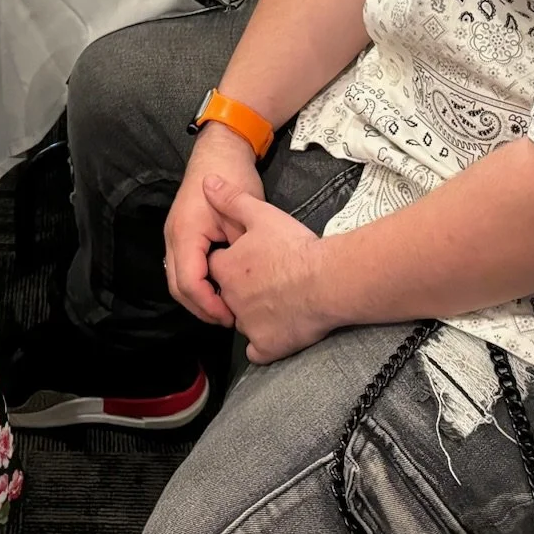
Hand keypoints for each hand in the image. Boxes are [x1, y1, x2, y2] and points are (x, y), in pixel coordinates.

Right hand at [162, 125, 264, 327]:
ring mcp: (173, 235)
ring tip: (223, 309)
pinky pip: (182, 267)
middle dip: (201, 307)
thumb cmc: (235, 177)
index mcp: (186, 233)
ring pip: (176, 278)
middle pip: (176, 286)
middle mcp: (173, 236)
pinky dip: (196, 283)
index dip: (208, 305)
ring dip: (197, 298)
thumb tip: (242, 286)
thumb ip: (239, 250)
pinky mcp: (180, 234)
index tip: (230, 316)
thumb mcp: (244, 214)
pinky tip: (217, 290)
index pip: (188, 282)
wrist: (222, 150)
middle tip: (228, 320)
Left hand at [203, 173, 336, 363]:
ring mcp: (248, 326)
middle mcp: (231, 300)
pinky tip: (278, 331)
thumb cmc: (295, 247)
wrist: (327, 280)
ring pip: (243, 321)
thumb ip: (231, 199)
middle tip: (268, 280)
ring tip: (279, 302)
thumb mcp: (262, 214)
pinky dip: (265, 344)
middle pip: (227, 295)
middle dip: (241, 289)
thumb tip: (206, 182)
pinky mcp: (267, 346)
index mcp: (226, 268)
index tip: (250, 258)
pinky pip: (258, 351)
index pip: (215, 266)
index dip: (231, 260)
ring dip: (254, 314)